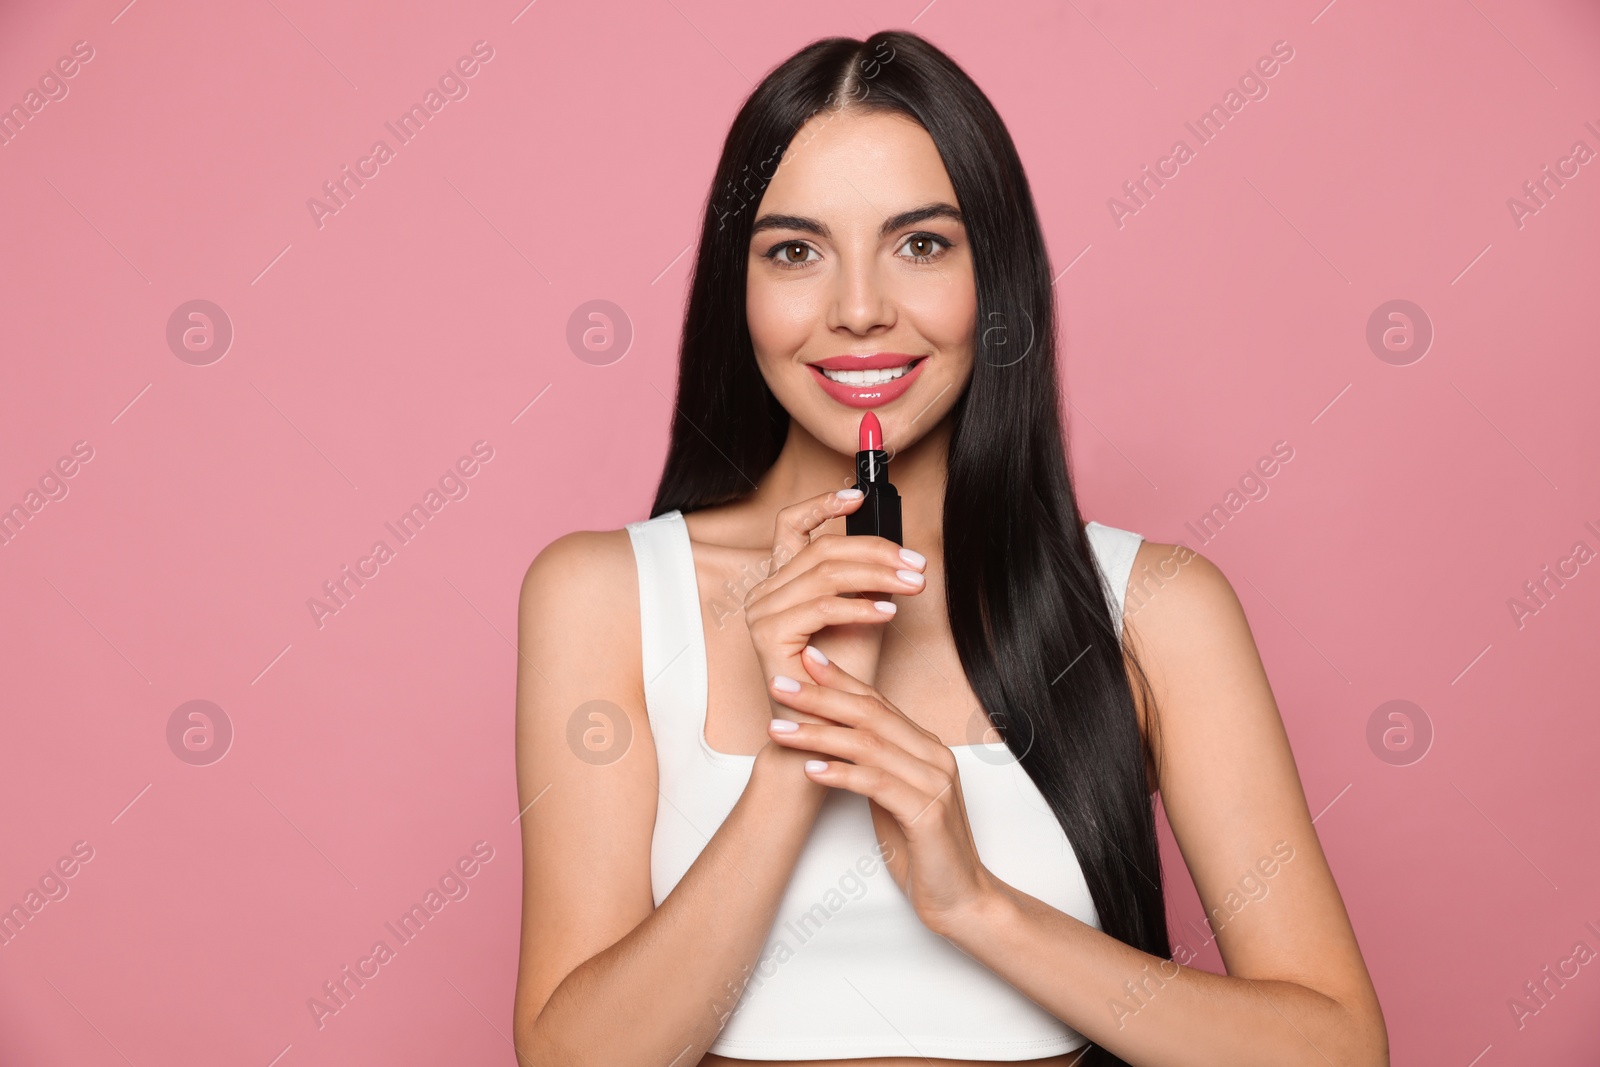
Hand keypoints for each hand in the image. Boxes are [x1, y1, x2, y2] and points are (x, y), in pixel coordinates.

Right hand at [744, 489, 925, 712]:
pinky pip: (821, 607)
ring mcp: (761, 612)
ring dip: (878, 576)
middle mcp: (765, 592)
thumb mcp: (862, 614)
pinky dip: (860, 606)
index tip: (859, 497)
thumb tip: (897, 551)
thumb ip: (867, 582)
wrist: (826, 727)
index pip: (791, 527)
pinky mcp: (768, 635)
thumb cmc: (844, 677)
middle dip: (877, 551)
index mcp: (781, 582)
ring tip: (914, 584)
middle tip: (917, 564)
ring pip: (825, 574)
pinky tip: (889, 611)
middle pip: (822, 550)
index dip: (822, 505)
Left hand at [763, 645, 1003, 936]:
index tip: (804, 661)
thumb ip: (874, 766)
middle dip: (821, 697)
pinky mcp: (927, 814)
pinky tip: (810, 770)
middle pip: (870, 715)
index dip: (840, 680)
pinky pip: (877, 784)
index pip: (877, 703)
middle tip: (780, 685)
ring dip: (818, 734)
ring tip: (779, 729)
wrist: (961, 898)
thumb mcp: (893, 798)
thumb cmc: (923, 849)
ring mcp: (934, 784)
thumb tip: (836, 742)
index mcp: (926, 748)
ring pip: (868, 744)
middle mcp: (933, 757)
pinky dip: (841, 774)